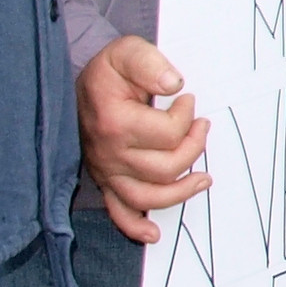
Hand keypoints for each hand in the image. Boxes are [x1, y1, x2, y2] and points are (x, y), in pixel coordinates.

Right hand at [80, 34, 209, 242]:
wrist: (81, 86)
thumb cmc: (108, 72)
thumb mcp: (126, 52)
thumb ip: (150, 63)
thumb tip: (173, 84)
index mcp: (115, 122)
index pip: (168, 133)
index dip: (187, 115)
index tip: (187, 99)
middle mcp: (109, 153)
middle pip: (166, 167)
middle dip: (194, 147)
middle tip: (202, 126)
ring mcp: (106, 170)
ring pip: (149, 195)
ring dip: (181, 191)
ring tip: (204, 178)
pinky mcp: (105, 180)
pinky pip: (118, 212)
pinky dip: (135, 226)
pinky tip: (153, 234)